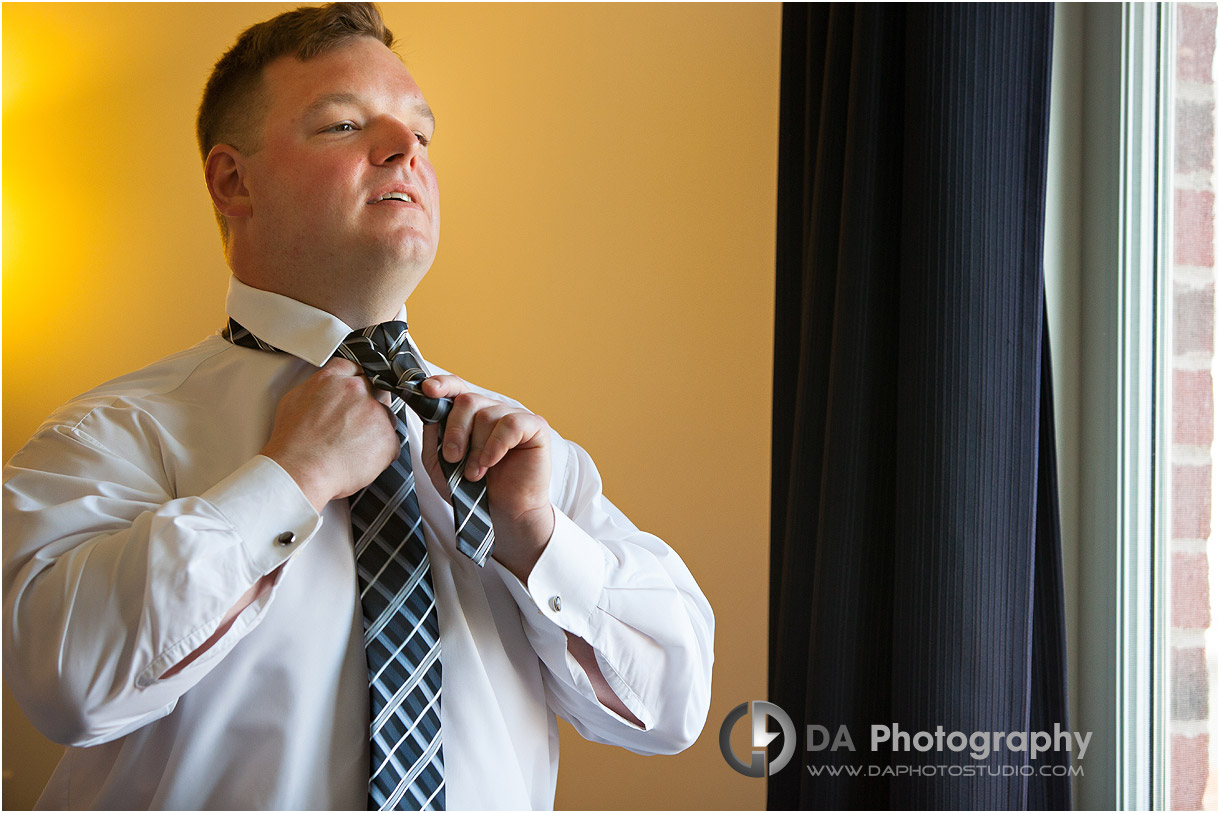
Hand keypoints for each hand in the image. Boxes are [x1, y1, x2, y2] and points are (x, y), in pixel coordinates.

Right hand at [260, 358, 399, 511]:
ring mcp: (374, 412)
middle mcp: (355, 391)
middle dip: (370, 405)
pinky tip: (362, 460)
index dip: (357, 383)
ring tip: (354, 448)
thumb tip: (326, 392)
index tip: (358, 393)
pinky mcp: (387, 437)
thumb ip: (317, 389)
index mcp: (332, 380)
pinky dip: (382, 453)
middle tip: (356, 425)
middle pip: (375, 390)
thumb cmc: (292, 446)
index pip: (354, 368)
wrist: (299, 473)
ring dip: (377, 430)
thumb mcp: (294, 402)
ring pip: (386, 417)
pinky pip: (392, 443)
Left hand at [419, 375, 554, 579]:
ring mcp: (515, 416)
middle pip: (467, 400)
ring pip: (487, 415)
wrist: (503, 513)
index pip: (456, 387)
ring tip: (476, 473)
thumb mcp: (440, 464)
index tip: (428, 390)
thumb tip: (430, 412)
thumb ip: (433, 437)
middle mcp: (492, 410)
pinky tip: (492, 463)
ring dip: (477, 449)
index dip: (442, 384)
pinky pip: (511, 424)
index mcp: (470, 415)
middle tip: (453, 458)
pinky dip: (496, 445)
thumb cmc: (473, 490)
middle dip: (455, 430)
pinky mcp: (535, 427)